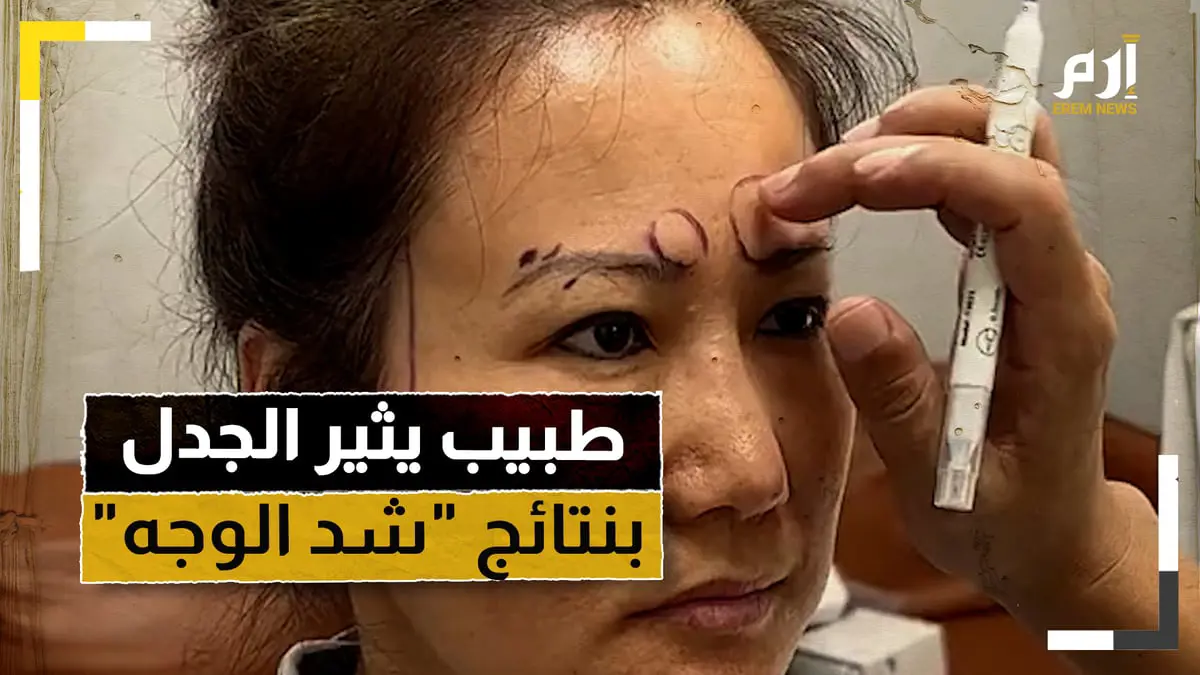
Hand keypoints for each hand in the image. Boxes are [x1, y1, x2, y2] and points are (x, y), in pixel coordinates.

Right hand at [759, 84, 1140, 609]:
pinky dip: (914, 162)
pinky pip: (976, 182)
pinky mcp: (1011, 269)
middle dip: (914, 136)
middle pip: (1016, 148)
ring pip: (997, 149)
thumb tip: (848, 312)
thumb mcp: (944, 484)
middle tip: (814, 174)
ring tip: (824, 171)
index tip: (852, 178)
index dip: (942, 169)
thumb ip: (899, 403)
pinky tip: (858, 183)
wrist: (1053, 538)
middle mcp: (1062, 277)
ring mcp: (1040, 266)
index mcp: (1064, 326)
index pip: (1026, 202)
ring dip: (912, 137)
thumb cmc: (1009, 522)